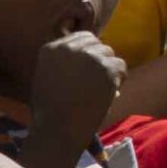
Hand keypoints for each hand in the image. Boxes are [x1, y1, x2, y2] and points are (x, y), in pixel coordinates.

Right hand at [25, 30, 123, 152]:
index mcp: (51, 48)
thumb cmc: (49, 112)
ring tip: (100, 89)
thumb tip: (91, 55)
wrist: (58, 129)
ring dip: (109, 70)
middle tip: (97, 80)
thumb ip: (62, 62)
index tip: (89, 69)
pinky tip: (107, 94)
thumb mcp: (45, 78)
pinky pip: (121, 67)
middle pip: (97, 44)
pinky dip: (119, 80)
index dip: (89, 53)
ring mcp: (90, 57)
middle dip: (99, 60)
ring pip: (110, 54)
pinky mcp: (107, 69)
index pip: (81, 37)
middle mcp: (70, 47)